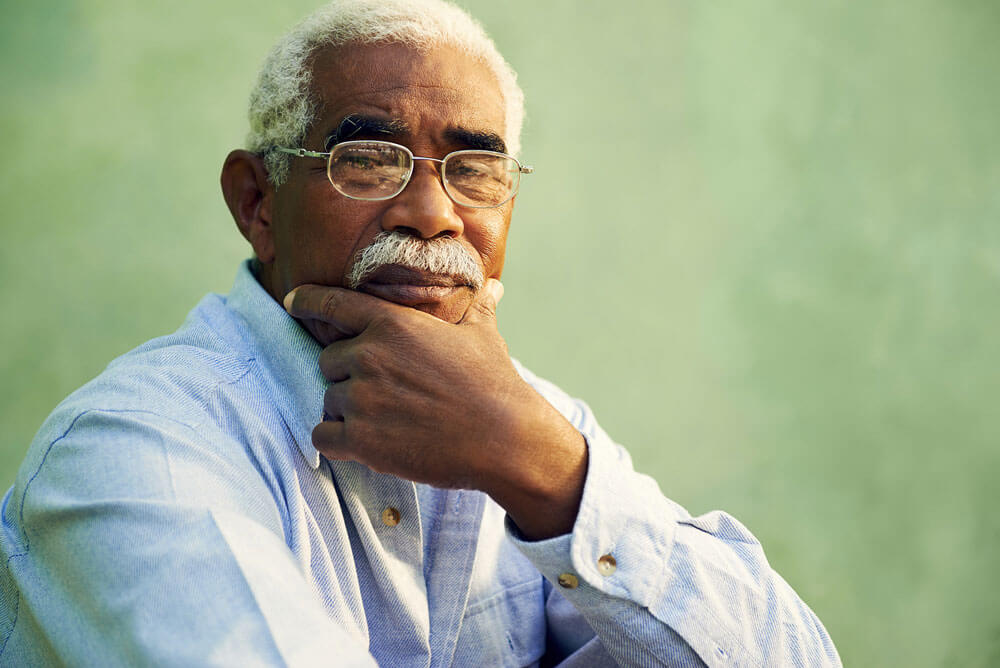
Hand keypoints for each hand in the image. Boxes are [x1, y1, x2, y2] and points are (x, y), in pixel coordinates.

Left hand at [284, 281, 587, 538]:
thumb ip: (477, 308)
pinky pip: (322, 437)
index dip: (307, 300)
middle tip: (385, 392)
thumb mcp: (483, 336)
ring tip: (387, 420)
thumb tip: (494, 287)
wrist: (503, 437)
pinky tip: (364, 444)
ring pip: (329, 400)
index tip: (291, 301)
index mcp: (393, 323)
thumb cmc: (494, 384)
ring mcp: (362, 398)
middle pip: (328, 360)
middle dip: (348, 374)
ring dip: (348, 411)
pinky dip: (338, 441)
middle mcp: (369, 355)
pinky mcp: (360, 439)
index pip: (332, 303)